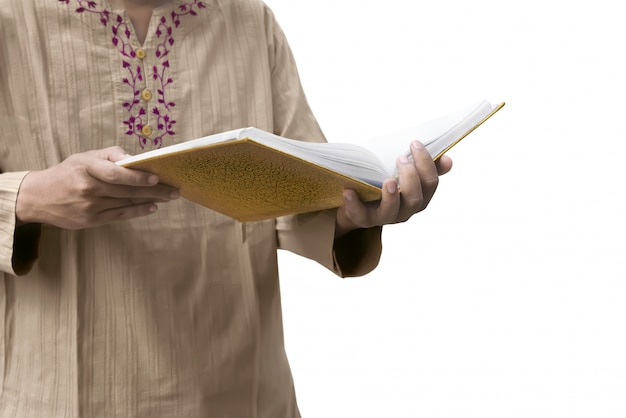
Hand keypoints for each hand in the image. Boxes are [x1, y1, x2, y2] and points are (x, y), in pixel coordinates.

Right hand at [16, 146, 179, 228]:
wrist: (38, 197)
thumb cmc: (68, 172)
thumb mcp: (84, 156)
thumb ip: (110, 155)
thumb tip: (135, 159)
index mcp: (86, 168)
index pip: (116, 174)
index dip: (138, 177)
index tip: (156, 178)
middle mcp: (88, 188)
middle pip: (127, 191)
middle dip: (154, 191)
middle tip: (174, 190)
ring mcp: (89, 206)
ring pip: (126, 204)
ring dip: (150, 201)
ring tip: (168, 198)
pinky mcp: (90, 220)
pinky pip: (119, 216)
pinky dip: (138, 212)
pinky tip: (152, 208)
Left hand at [335, 141, 451, 236]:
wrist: (357, 203)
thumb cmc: (383, 183)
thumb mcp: (404, 174)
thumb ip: (424, 167)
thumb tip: (447, 160)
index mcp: (418, 197)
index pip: (430, 183)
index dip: (426, 163)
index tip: (414, 143)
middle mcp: (404, 210)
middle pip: (415, 200)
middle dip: (411, 178)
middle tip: (401, 158)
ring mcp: (384, 216)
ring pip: (392, 211)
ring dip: (391, 196)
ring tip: (387, 180)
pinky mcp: (363, 219)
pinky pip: (360, 215)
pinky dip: (355, 204)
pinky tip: (349, 191)